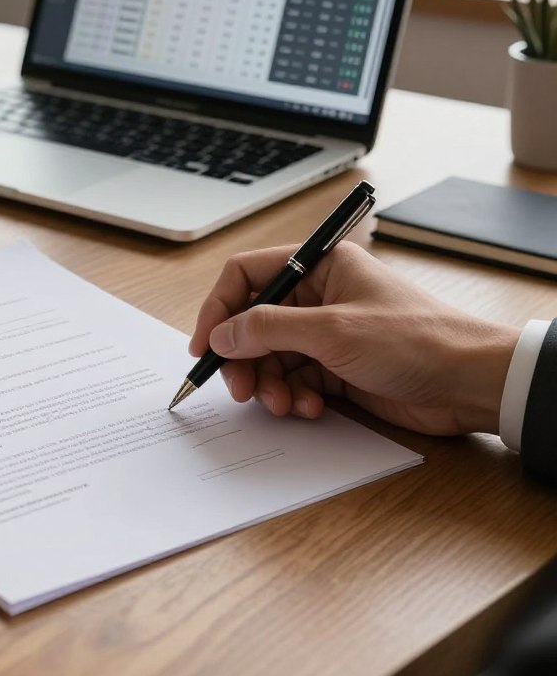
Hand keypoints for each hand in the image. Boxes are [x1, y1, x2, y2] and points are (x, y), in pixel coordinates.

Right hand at [188, 242, 518, 435]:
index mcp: (318, 267)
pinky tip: (308, 408)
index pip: (248, 275)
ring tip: (282, 403)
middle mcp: (318, 297)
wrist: (470, 383)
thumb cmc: (415, 340)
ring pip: (271, 357)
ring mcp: (327, 334)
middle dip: (244, 357)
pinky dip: (292, 396)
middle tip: (239, 388)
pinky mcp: (336, 369)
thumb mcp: (332, 330)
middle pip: (254, 323)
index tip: (204, 345)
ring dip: (269, 383)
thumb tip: (221, 334)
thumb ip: (268, 329)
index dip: (220, 308)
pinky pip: (294, 380)